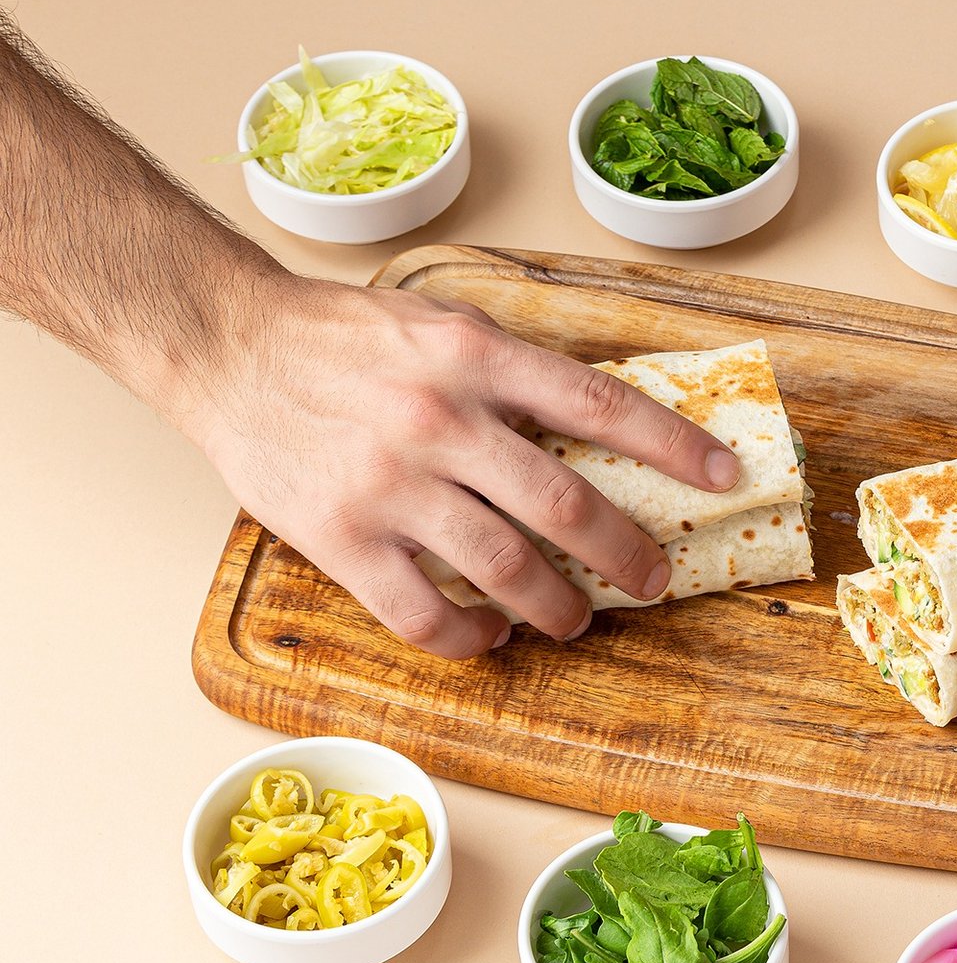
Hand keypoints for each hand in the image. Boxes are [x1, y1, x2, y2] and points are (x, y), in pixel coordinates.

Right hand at [164, 275, 741, 657]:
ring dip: (555, 609)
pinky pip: (426, 614)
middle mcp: (441, 421)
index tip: (725, 476)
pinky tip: (489, 637)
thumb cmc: (340, 338)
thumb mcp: (439, 324)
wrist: (225, 347)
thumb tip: (600, 421)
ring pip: (505, 570)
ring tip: (571, 621)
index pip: (600, 405)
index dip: (674, 445)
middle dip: (626, 554)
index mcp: (476, 357)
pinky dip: (470, 639)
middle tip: (653, 580)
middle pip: (564, 506)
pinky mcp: (343, 538)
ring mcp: (392, 485)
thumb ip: (512, 371)